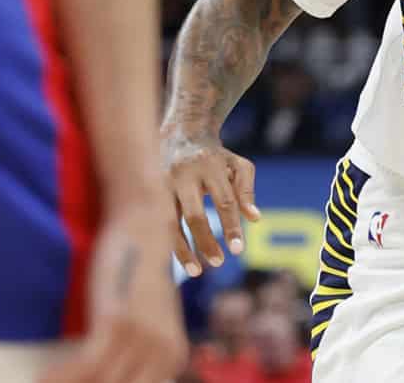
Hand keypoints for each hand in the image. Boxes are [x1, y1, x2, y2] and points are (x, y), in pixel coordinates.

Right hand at [41, 199, 187, 382]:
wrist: (144, 229)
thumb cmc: (138, 275)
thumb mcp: (150, 322)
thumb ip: (141, 354)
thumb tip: (111, 376)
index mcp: (172, 360)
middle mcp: (164, 355)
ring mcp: (142, 340)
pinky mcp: (117, 323)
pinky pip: (86, 365)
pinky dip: (60, 376)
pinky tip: (41, 380)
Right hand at [162, 129, 258, 275]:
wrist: (179, 132)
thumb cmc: (215, 155)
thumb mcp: (237, 164)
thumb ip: (246, 189)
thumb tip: (254, 219)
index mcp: (209, 166)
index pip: (223, 201)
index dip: (231, 227)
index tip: (238, 250)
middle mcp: (183, 174)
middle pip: (194, 214)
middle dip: (206, 241)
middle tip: (219, 262)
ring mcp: (162, 182)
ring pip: (168, 222)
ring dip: (182, 249)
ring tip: (196, 271)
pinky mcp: (149, 191)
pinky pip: (157, 223)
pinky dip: (167, 243)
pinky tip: (178, 259)